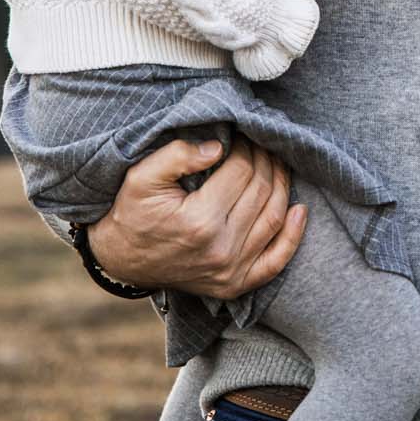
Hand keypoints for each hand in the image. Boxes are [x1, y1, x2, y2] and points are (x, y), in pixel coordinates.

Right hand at [86, 137, 305, 299]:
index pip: (242, 172)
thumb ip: (177, 156)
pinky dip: (293, 236)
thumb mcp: (141, 177)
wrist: (120, 258)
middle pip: (262, 192)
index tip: (244, 135)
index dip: (247, 148)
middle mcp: (221, 249)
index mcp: (199, 222)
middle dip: (266, 161)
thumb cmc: (132, 212)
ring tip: (278, 163)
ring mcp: (231, 271)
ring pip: (274, 219)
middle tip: (262, 142)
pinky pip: (276, 261)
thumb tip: (219, 147)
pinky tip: (299, 210)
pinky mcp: (235, 285)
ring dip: (282, 186)